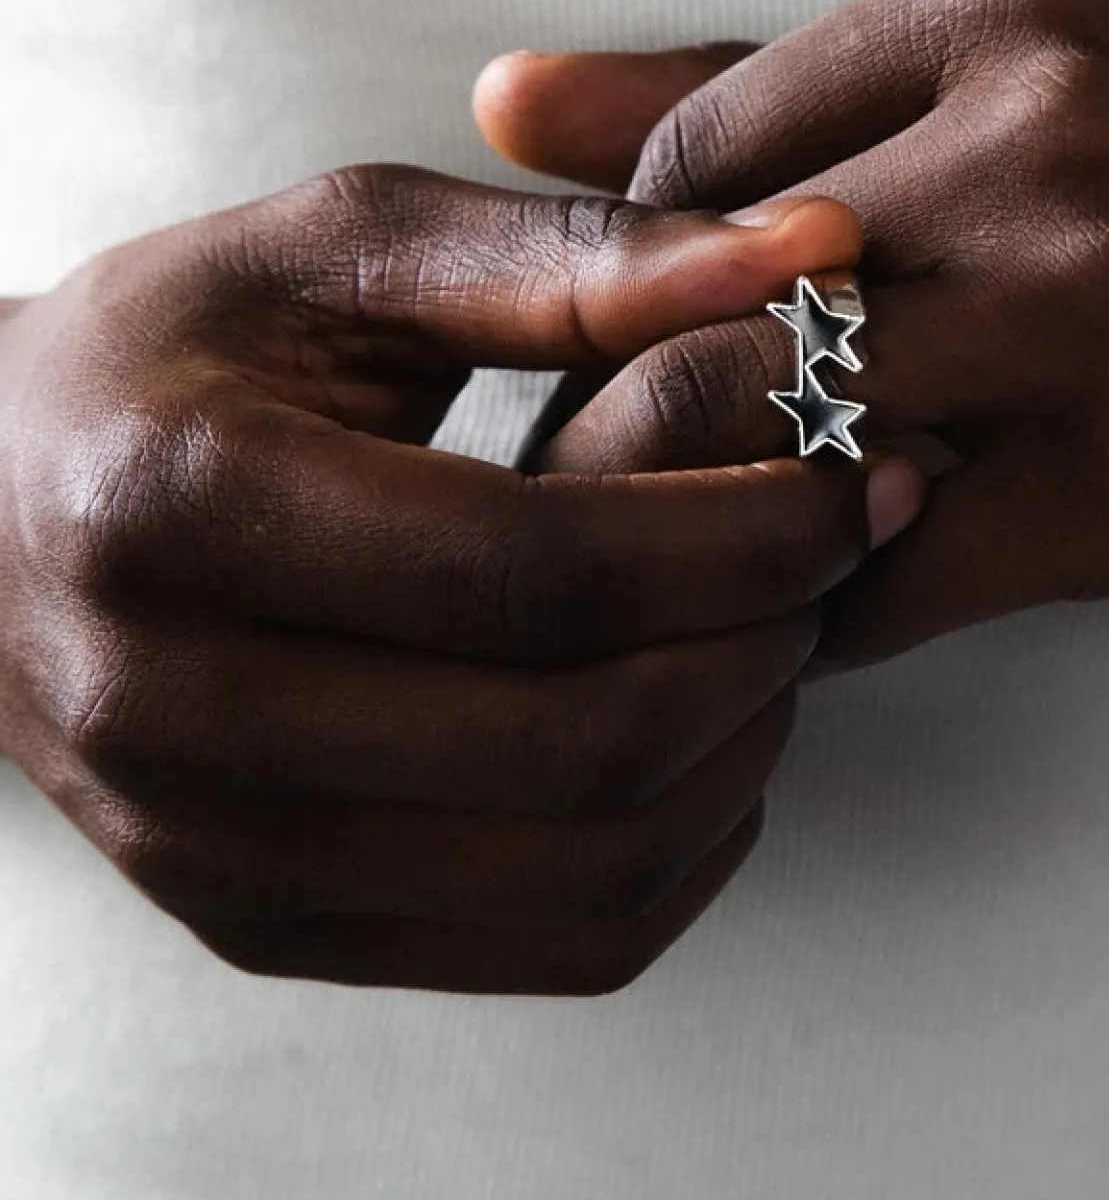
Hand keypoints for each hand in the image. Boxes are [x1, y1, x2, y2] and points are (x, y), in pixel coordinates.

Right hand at [0, 163, 920, 992]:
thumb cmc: (168, 357)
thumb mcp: (337, 252)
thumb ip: (570, 255)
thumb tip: (806, 258)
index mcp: (184, 510)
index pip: (529, 570)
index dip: (735, 529)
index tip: (849, 472)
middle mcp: (176, 716)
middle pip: (575, 743)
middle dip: (765, 641)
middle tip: (833, 545)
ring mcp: (215, 852)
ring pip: (585, 872)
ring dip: (742, 751)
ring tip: (771, 628)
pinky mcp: (265, 924)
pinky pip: (549, 946)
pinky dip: (680, 851)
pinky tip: (700, 736)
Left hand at [477, 0, 1108, 669]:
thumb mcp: (1037, 92)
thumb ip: (766, 92)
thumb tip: (502, 96)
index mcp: (1012, 3)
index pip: (696, 152)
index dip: (643, 284)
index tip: (644, 358)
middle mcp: (1057, 125)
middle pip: (711, 293)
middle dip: (628, 417)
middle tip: (593, 492)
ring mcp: (1105, 303)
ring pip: (776, 431)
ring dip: (705, 523)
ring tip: (689, 559)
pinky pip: (885, 577)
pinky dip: (822, 616)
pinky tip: (823, 619)